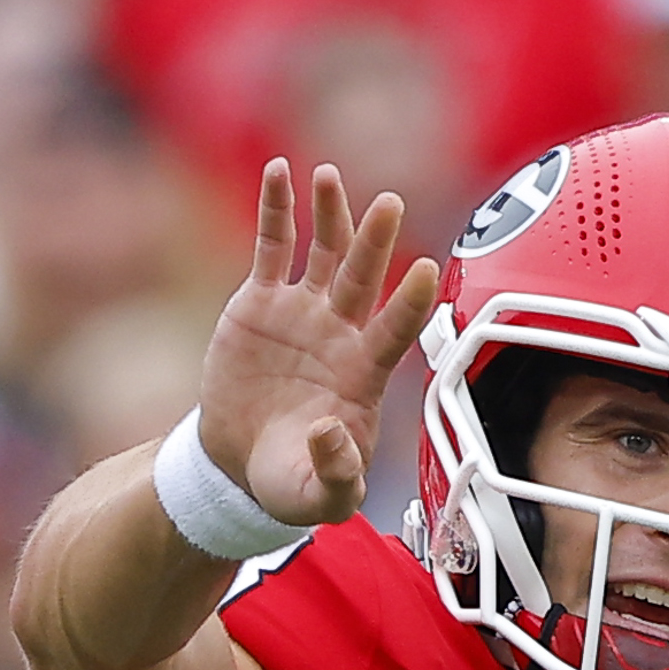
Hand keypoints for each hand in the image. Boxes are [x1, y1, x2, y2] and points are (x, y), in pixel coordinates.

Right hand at [202, 163, 439, 529]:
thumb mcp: (316, 497)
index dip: (411, 303)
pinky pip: (274, 246)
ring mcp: (304, 312)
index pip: (395, 331)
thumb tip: (331, 433)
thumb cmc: (292, 482)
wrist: (240, 465)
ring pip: (325, 252)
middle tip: (389, 203)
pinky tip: (279, 171)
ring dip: (330, 213)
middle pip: (364, 278)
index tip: (428, 270)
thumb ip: (334, 474)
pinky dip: (277, 209)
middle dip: (374, 242)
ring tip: (328, 176)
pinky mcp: (262, 301)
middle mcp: (341, 333)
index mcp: (363, 375)